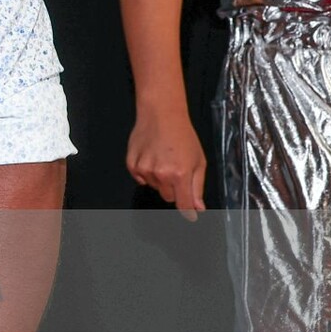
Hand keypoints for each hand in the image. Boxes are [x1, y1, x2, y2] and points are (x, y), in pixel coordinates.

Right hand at [126, 102, 205, 216]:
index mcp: (180, 174)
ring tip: (163, 159)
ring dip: (160, 179)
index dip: (188, 212)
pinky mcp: (132, 165)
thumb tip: (197, 207)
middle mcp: (161, 175)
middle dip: (174, 188)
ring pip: (154, 187)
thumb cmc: (182, 135)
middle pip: (168, 197)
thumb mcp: (198, 160)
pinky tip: (151, 157)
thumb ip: (197, 186)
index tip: (191, 216)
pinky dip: (146, 173)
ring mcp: (144, 170)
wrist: (161, 115)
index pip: (183, 204)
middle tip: (177, 170)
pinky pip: (140, 179)